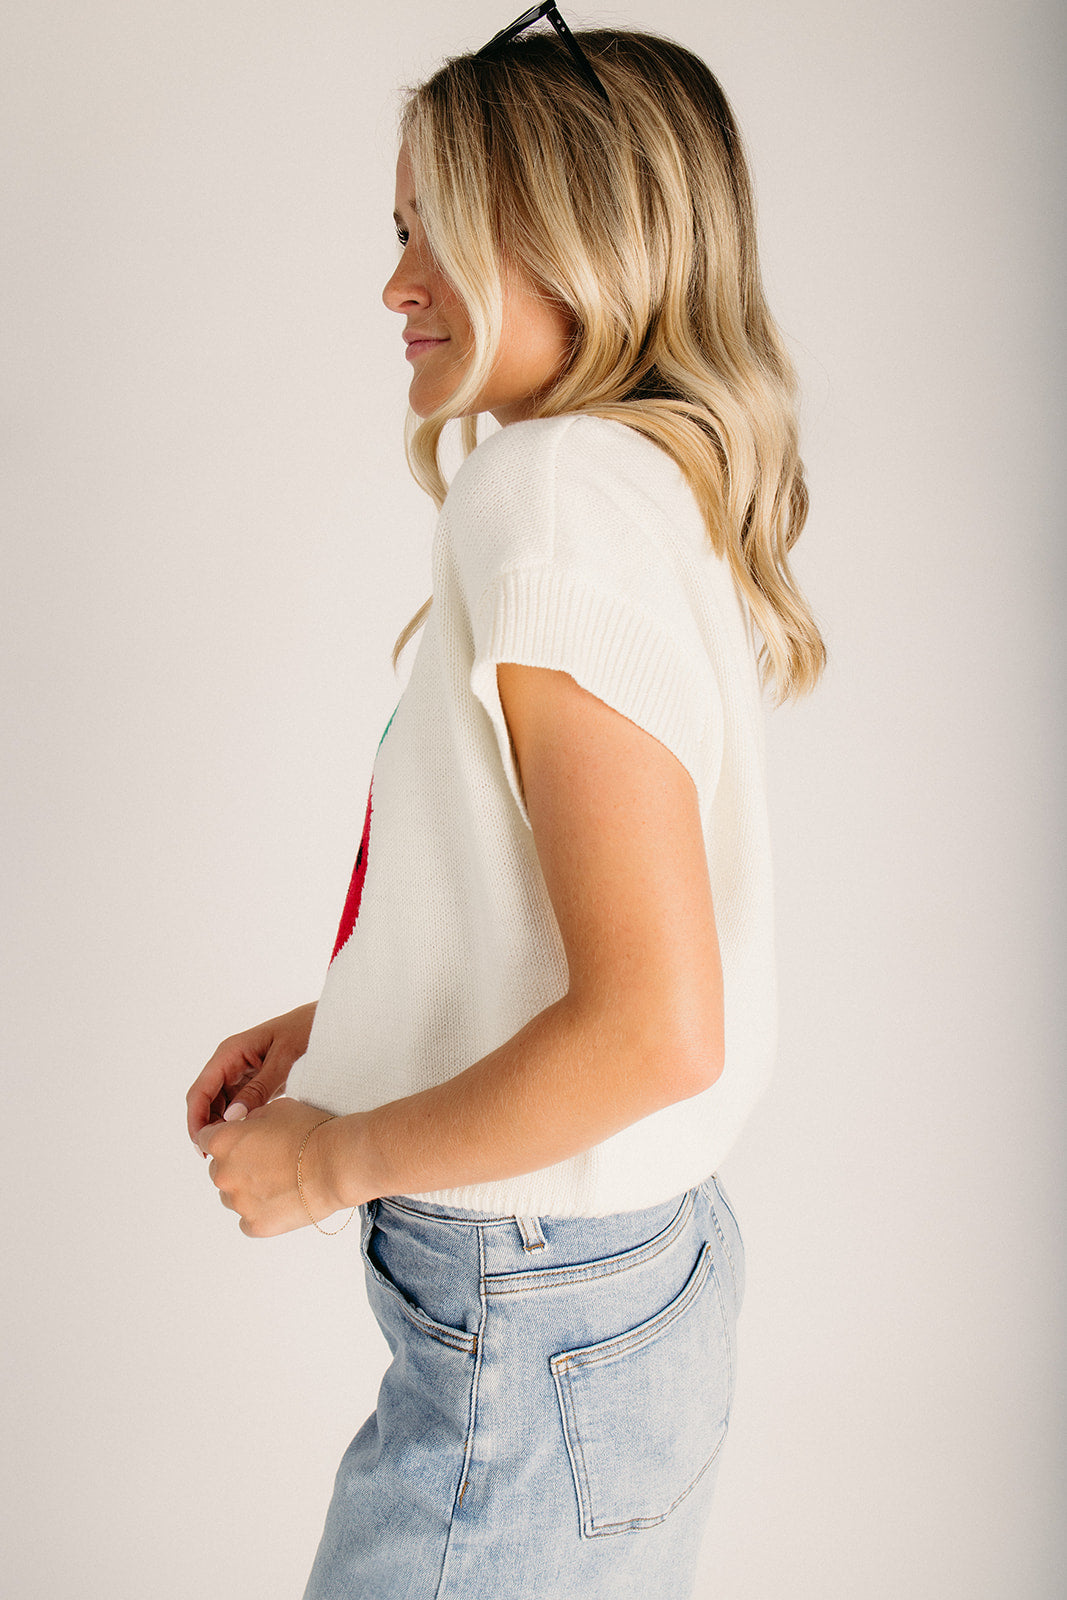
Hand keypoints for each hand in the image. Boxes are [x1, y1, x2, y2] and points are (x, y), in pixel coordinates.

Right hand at [186, 1002, 317, 1146]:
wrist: (328, 1022)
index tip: (201, 1144)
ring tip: (232, 1150)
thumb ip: (259, 1088)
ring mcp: (241, 1071)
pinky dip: (238, 1120)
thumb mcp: (284, 1060)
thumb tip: (231, 1118)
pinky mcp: (255, 1080)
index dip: (195, 1119)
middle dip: (206, 1127)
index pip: (200, 1090)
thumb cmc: (307, 1032)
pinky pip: (237, 1103)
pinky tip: (247, 1137)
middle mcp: (230, 1062)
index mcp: (230, 1052)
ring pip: (220, 1104)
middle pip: (206, 1100)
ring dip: (222, 1125)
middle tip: (215, 1155)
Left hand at [197, 1097, 350, 1236]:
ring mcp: (238, 1203)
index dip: (225, 1137)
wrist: (336, 1163)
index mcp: (223, 1142)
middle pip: (219, 1169)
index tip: (239, 1140)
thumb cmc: (310, 1131)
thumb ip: (250, 1119)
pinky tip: (280, 1199)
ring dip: (246, 1189)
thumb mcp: (275, 1109)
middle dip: (236, 1164)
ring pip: (231, 1196)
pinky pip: (247, 1219)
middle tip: (266, 1160)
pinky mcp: (255, 1225)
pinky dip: (259, 1211)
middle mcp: (224, 1174)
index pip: (206, 1139)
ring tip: (277, 1180)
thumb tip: (243, 1128)